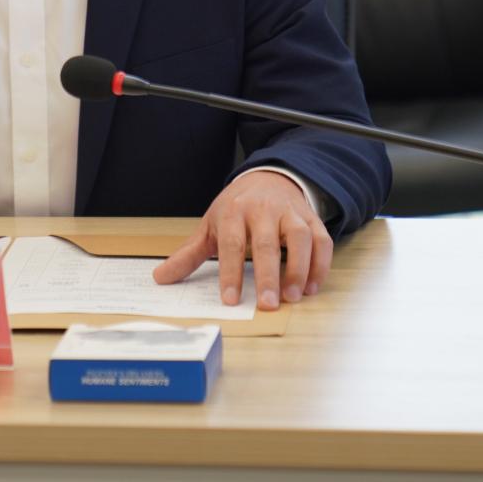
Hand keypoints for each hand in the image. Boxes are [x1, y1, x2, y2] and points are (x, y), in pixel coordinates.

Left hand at [153, 170, 331, 309]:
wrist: (268, 178)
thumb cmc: (236, 208)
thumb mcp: (210, 226)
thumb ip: (189, 255)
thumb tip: (160, 278)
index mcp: (233, 212)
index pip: (231, 244)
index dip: (230, 272)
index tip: (230, 299)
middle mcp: (263, 210)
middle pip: (266, 243)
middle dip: (268, 275)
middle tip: (267, 304)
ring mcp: (290, 213)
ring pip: (299, 238)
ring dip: (299, 268)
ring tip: (293, 297)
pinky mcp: (311, 219)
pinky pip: (322, 240)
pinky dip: (321, 264)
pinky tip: (312, 287)